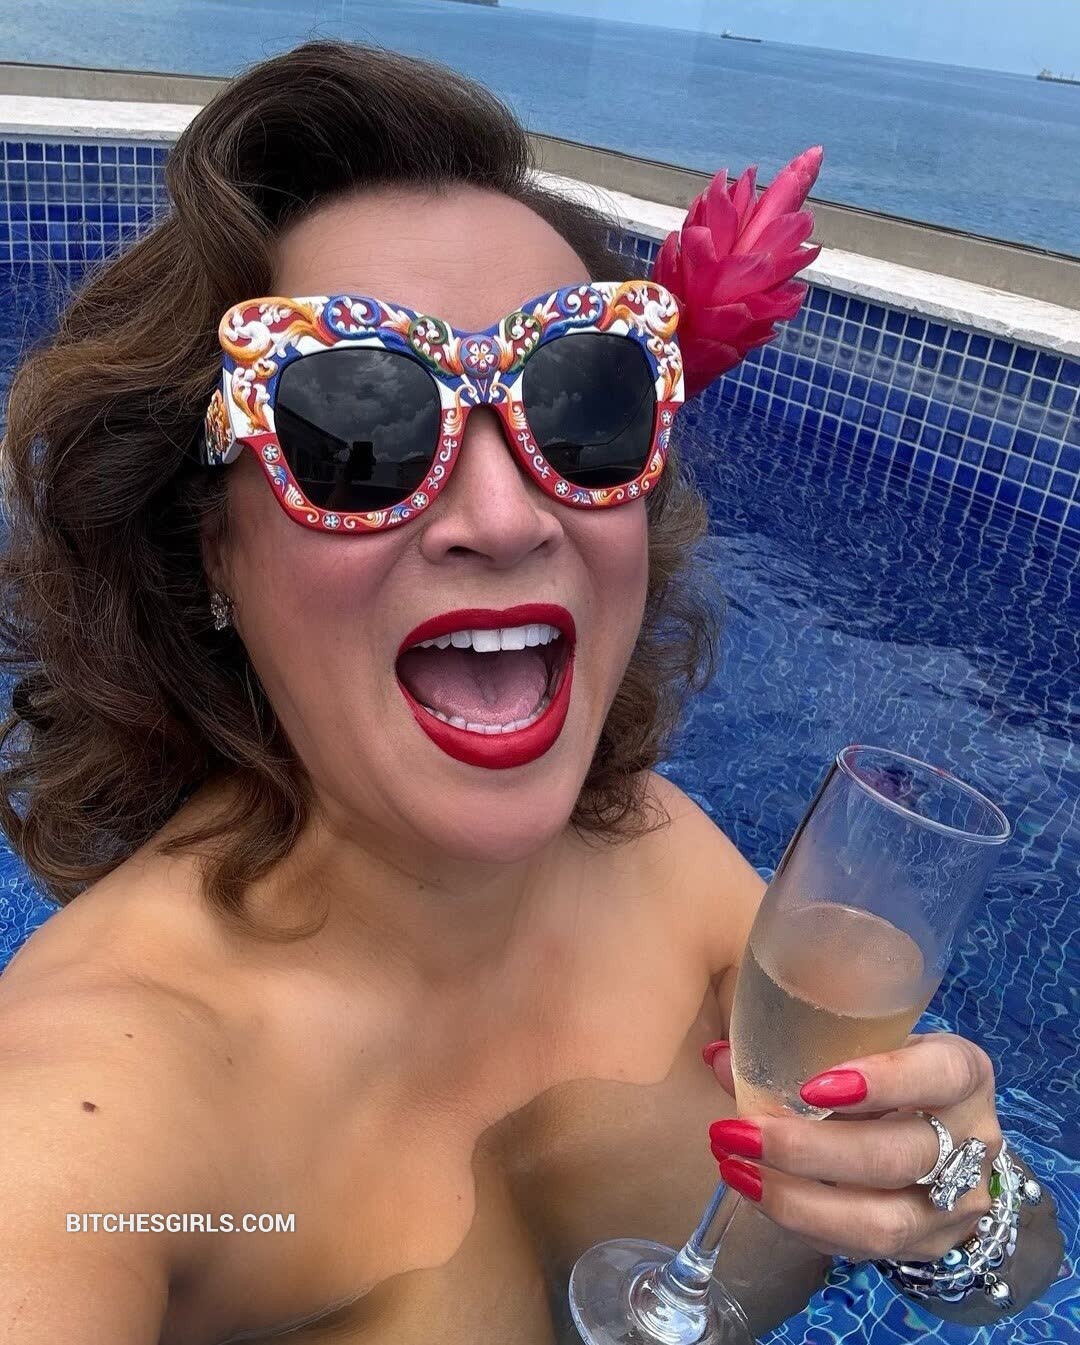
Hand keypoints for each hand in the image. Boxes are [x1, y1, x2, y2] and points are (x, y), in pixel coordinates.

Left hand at [703, 1033, 1002, 1261]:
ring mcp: (957, 1204)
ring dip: (797, 1201)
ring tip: (736, 1170)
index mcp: (964, 1073)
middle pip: (896, 1157)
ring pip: (881, 1220)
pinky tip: (757, 1193)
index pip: (939, 1074)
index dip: (882, 1082)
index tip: (812, 1087)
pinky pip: (860, 1247)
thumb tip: (718, 1057)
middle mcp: (973, 1140)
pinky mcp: (927, 1246)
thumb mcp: (870, 1043)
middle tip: (738, 1132)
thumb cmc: (896, 1070)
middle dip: (808, 1151)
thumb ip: (804, 1045)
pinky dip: (802, 1222)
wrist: (949, 1135)